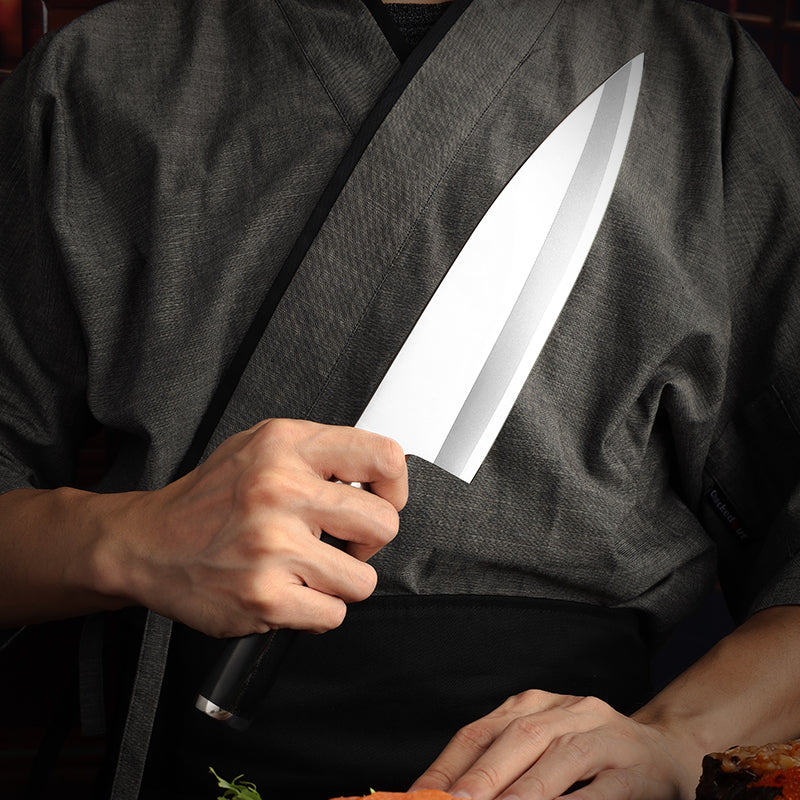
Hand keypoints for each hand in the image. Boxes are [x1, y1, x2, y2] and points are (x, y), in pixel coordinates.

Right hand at [95, 418, 407, 637]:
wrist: (146, 545)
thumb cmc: (208, 499)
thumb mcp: (260, 447)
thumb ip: (318, 452)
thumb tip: (378, 474)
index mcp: (286, 446)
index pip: (384, 458)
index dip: (395, 487)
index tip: (380, 501)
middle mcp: (280, 490)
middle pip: (384, 524)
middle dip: (369, 542)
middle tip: (342, 542)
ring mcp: (272, 546)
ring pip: (363, 580)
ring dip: (340, 582)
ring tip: (308, 570)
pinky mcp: (264, 597)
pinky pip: (332, 615)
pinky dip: (316, 611)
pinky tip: (289, 593)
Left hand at [410, 690, 698, 799]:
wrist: (666, 753)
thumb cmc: (589, 757)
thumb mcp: (540, 748)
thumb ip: (501, 766)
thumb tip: (452, 794)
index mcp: (535, 704)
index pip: (481, 731)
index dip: (447, 765)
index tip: (419, 796)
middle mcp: (569, 711)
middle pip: (519, 738)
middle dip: (481, 777)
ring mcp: (605, 737)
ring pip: (559, 758)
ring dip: (523, 792)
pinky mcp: (635, 770)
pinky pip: (601, 791)